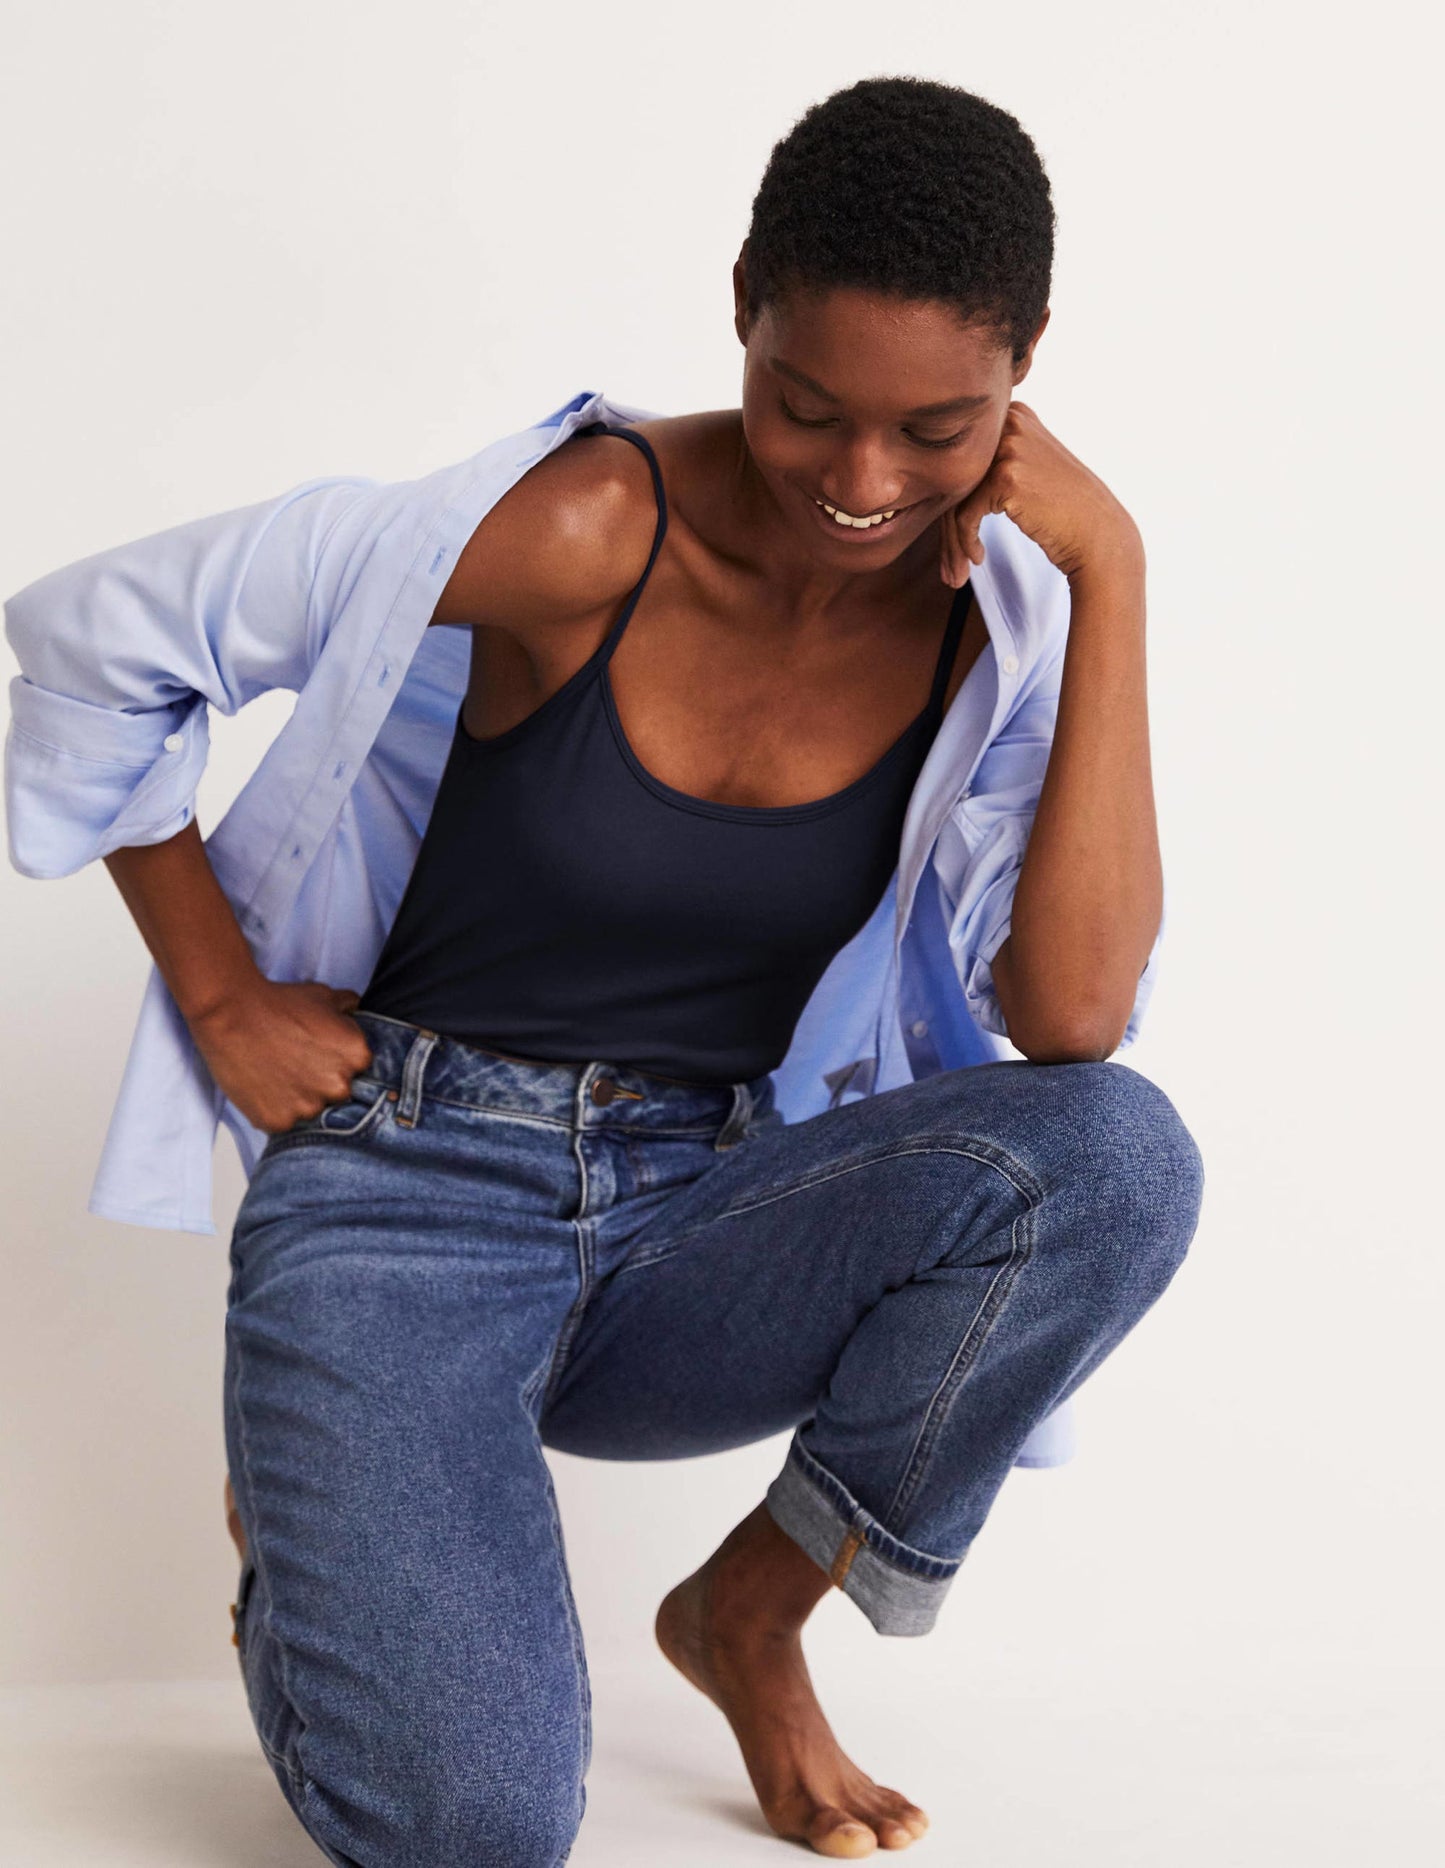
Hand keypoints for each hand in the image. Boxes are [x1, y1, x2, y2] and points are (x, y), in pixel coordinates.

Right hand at [187, 977, 375, 1134]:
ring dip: (297, 1099)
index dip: (336, 1063)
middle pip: (337, 1095)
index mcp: (357, 1057)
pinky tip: (263, 1087)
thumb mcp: (324, 996)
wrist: (231, 1014)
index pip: (358, 1071)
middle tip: (295, 1065)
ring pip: (310, 1112)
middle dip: (320, 1083)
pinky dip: (273, 1109)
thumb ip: (348, 1006)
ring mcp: (308, 1107)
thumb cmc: (279, 1003)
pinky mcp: (278, 1121)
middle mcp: (339, 1086)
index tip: (317, 1054)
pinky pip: (282, 1122)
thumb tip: (356, 1009)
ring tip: (276, 1074)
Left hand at [939, 401, 1142, 586]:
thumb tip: (938, 470)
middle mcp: (1011, 422)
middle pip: (956, 476)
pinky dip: (965, 541)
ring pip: (955, 497)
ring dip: (953, 540)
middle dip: (948, 525)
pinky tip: (977, 557)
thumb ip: (996, 454)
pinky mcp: (1005, 476)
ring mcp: (1009, 447)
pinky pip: (964, 514)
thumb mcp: (1032, 464)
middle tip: (950, 562)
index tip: (953, 536)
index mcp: (1014, 413)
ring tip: (957, 570)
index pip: (965, 456)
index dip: (952, 499)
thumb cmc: (1064, 509)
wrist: (1099, 535)